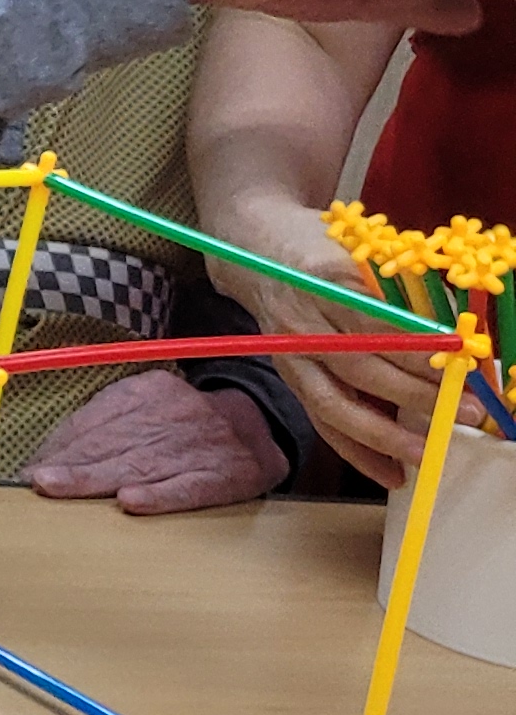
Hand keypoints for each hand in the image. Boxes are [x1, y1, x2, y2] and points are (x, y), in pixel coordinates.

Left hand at [22, 366, 289, 514]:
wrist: (260, 426)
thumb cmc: (181, 425)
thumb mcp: (144, 408)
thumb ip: (99, 426)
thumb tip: (44, 460)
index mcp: (145, 393)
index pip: (93, 421)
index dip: (60, 447)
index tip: (30, 470)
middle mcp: (170, 414)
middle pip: (111, 443)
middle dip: (70, 464)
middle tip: (34, 483)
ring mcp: (199, 444)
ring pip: (139, 464)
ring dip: (95, 479)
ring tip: (57, 489)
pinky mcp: (226, 474)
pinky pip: (189, 486)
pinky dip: (160, 495)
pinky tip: (131, 503)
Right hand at [205, 188, 444, 487]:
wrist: (251, 245)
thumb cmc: (316, 243)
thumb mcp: (359, 249)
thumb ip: (397, 290)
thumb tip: (453, 337)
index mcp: (324, 282)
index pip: (376, 326)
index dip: (419, 353)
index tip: (460, 371)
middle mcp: (302, 322)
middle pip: (359, 369)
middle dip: (415, 397)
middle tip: (463, 414)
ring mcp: (291, 352)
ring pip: (335, 404)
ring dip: (383, 435)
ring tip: (425, 454)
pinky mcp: (289, 374)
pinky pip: (321, 420)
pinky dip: (355, 450)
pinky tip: (388, 470)